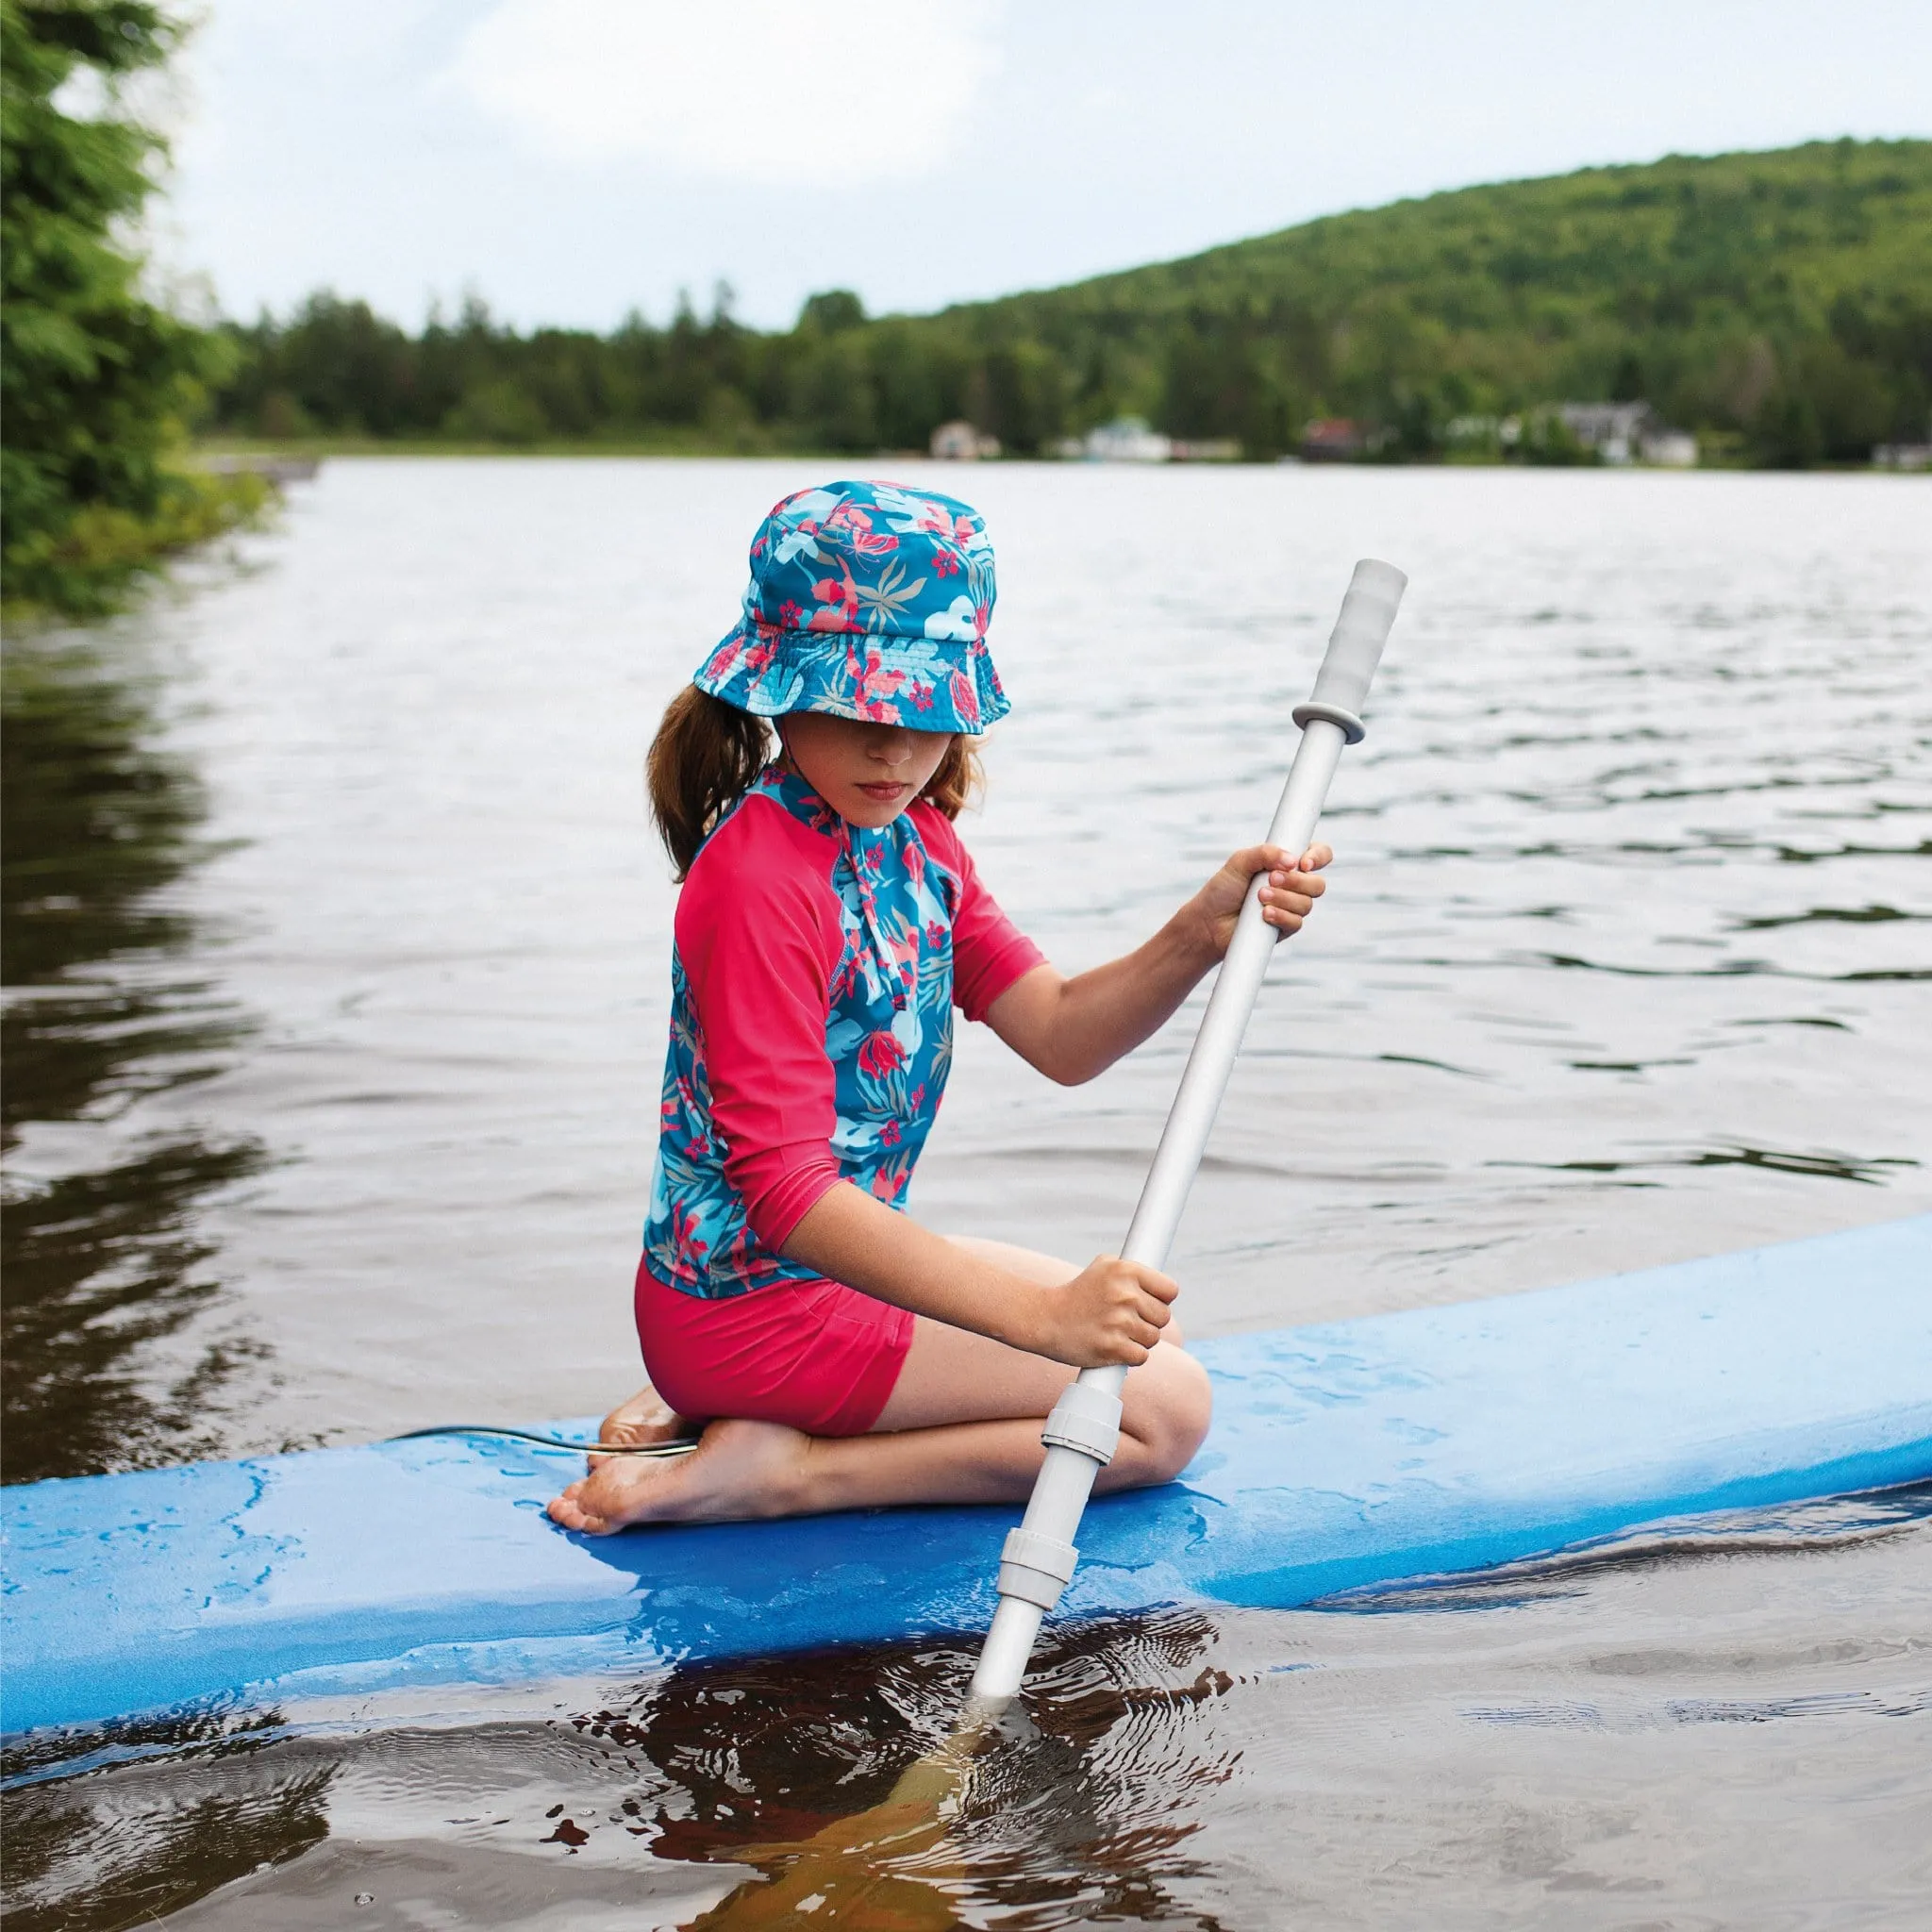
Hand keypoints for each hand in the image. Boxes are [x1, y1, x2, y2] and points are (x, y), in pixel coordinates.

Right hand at [1026, 1254, 1177, 1366]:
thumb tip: (1160, 1281)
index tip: (1149, 1302)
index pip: (1170, 1290)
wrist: (1045, 1318)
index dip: (1161, 1298)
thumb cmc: (1078, 1292)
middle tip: (1128, 1320)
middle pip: (1164, 1316)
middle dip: (1149, 1320)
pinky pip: (1141, 1356)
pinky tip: (1116, 1347)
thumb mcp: (1103, 1266)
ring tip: (1119, 1332)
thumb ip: (1133, 1270)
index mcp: (1125, 1271)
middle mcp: (1124, 1295)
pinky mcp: (1112, 1348)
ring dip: (1140, 1339)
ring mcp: (1119, 1323)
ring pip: (1153, 1338)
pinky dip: (1131, 1356)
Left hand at [1188, 842, 1330, 958]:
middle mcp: (1293, 885)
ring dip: (1283, 899)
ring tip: (1259, 897)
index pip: (1318, 855)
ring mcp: (1290, 907)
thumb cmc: (1223, 890)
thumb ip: (1264, 854)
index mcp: (1286, 863)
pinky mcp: (1285, 928)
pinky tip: (1264, 914)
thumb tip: (1291, 860)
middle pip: (1317, 883)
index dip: (1318, 857)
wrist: (1208, 922)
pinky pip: (1296, 923)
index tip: (1303, 863)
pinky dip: (1280, 916)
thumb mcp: (1239, 862)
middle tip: (1271, 879)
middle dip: (1296, 882)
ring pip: (1306, 904)